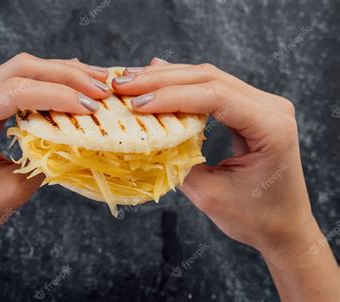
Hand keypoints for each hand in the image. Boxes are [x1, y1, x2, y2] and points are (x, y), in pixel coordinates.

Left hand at [0, 53, 108, 246]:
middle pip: (20, 70)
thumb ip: (46, 159)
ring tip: (96, 81)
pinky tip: (74, 84)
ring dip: (61, 74)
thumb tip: (80, 136)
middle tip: (101, 88)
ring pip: (22, 71)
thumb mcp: (13, 188)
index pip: (15, 92)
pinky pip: (20, 84)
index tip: (92, 107)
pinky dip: (50, 84)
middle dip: (65, 75)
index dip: (58, 95)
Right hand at [113, 59, 338, 300]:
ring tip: (132, 80)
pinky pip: (213, 88)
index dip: (172, 96)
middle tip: (124, 84)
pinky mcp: (250, 108)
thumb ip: (178, 162)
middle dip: (162, 80)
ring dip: (167, 78)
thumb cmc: (254, 217)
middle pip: (209, 79)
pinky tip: (158, 74)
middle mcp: (270, 107)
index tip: (136, 103)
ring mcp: (262, 104)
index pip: (215, 97)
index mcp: (270, 127)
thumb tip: (145, 139)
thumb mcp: (210, 194)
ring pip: (208, 78)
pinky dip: (181, 84)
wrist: (283, 226)